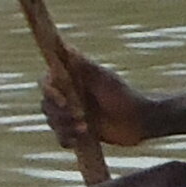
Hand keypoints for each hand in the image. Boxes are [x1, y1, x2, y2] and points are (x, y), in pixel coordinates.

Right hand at [40, 54, 155, 154]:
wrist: (139, 121)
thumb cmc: (124, 96)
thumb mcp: (104, 79)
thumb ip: (84, 65)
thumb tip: (66, 47)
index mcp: (72, 80)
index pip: (47, 83)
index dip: (50, 92)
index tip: (63, 101)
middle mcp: (68, 96)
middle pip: (46, 105)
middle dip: (60, 114)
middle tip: (81, 116)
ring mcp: (71, 115)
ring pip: (52, 122)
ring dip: (65, 127)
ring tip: (85, 128)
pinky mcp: (76, 132)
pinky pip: (61, 138)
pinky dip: (68, 139)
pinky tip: (82, 138)